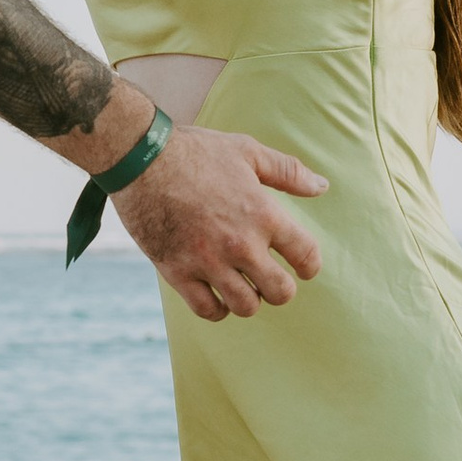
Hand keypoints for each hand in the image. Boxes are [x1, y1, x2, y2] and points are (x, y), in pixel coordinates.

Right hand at [110, 122, 326, 321]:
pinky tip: (215, 294)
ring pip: (245, 306)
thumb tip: (322, 187)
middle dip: (280, 289)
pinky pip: (207, 310)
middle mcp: (240, 244)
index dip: (309, 266)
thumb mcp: (247, 151)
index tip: (303, 267)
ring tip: (241, 287)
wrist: (140, 157)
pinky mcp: (177, 271)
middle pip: (280, 292)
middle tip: (269, 280)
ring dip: (248, 300)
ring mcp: (208, 261)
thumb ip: (287, 172)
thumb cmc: (195, 150)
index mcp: (263, 214)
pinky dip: (216, 309)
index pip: (306, 255)